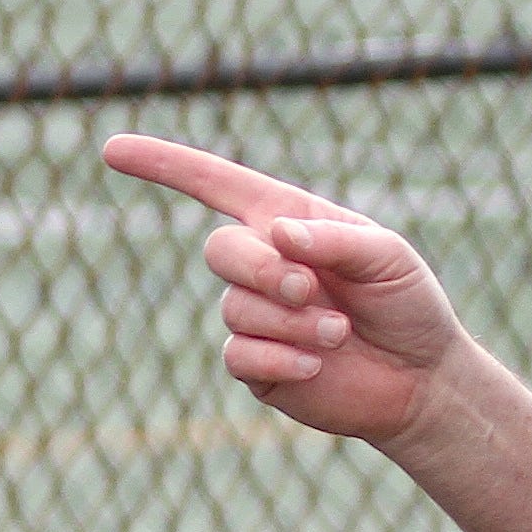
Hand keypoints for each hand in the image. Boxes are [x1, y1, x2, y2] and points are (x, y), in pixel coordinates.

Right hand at [101, 134, 467, 448]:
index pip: (214, 185)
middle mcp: (263, 265)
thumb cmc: (409, 305)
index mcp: (287, 221)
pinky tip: (317, 366)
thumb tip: (274, 234)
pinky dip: (280, 359)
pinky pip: (238, 356)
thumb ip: (334, 239)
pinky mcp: (256, 367)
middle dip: (264, 270)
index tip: (111, 150)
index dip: (163, 165)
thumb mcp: (388, 256)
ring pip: (235, 309)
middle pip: (219, 250)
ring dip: (291, 322)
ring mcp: (255, 317)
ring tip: (338, 333)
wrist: (421, 380)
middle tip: (312, 291)